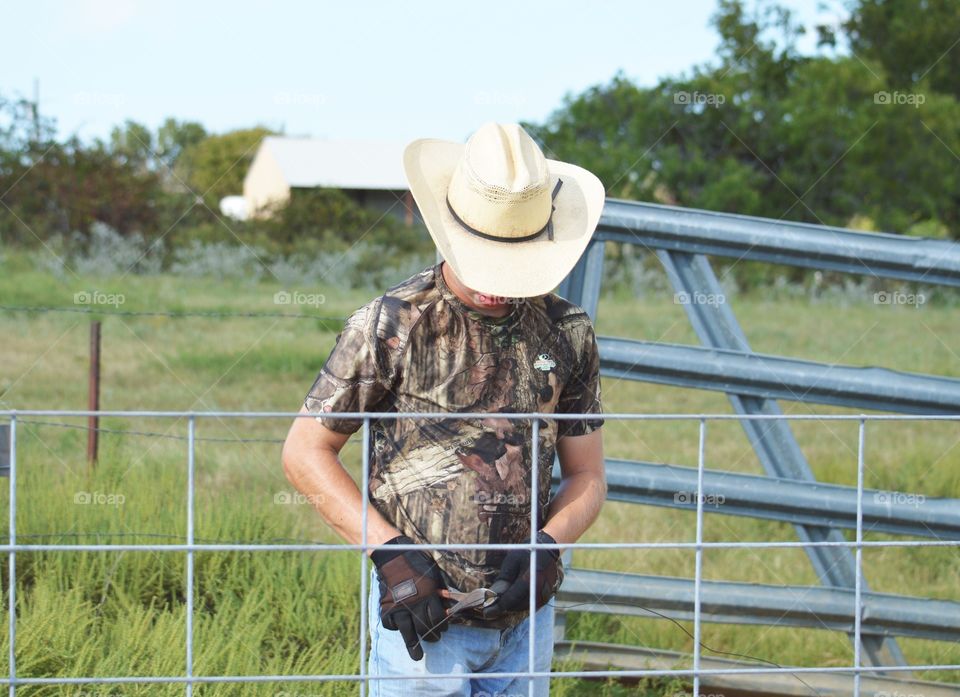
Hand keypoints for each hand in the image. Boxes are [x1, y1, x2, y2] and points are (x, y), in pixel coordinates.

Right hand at [371, 535, 448, 660]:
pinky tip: (400, 628)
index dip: (443, 625)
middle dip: (432, 636)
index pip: (438, 618)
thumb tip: (448, 605)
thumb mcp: (434, 575)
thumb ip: (440, 591)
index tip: (443, 628)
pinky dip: (396, 628)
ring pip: (408, 633)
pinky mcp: (386, 608)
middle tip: (434, 639)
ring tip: (417, 656)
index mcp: (428, 596)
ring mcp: (399, 608)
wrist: (394, 556)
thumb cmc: (417, 563)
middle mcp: (414, 604)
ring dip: (414, 645)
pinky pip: (391, 624)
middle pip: (426, 629)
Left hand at [483, 530, 562, 617]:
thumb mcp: (511, 561)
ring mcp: (544, 595)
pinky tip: (512, 596)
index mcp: (530, 580)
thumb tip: (493, 596)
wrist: (546, 550)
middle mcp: (539, 590)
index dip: (498, 607)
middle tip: (491, 604)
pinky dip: (519, 603)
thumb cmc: (526, 553)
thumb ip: (503, 579)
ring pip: (523, 607)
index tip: (486, 612)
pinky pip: (530, 604)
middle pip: (517, 606)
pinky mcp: (545, 596)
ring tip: (501, 599)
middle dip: (504, 606)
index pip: (511, 599)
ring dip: (511, 605)